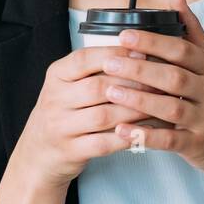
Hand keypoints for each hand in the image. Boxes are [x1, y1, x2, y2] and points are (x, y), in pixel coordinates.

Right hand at [12, 44, 166, 188]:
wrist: (39, 152)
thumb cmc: (66, 111)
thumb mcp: (71, 84)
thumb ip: (97, 68)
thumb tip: (142, 51)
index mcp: (56, 75)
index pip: (85, 58)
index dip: (117, 55)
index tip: (146, 54)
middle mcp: (54, 99)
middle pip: (99, 87)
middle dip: (135, 84)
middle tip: (164, 83)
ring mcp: (60, 127)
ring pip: (105, 116)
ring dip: (138, 110)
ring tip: (163, 106)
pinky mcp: (71, 151)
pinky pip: (105, 142)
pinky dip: (130, 136)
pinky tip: (150, 130)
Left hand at [103, 0, 203, 177]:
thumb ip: (192, 30)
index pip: (183, 51)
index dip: (154, 43)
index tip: (125, 35)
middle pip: (175, 78)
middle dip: (141, 69)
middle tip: (109, 62)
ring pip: (171, 108)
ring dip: (139, 100)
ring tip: (111, 91)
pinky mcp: (197, 144)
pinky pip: (169, 140)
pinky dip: (144, 136)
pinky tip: (121, 130)